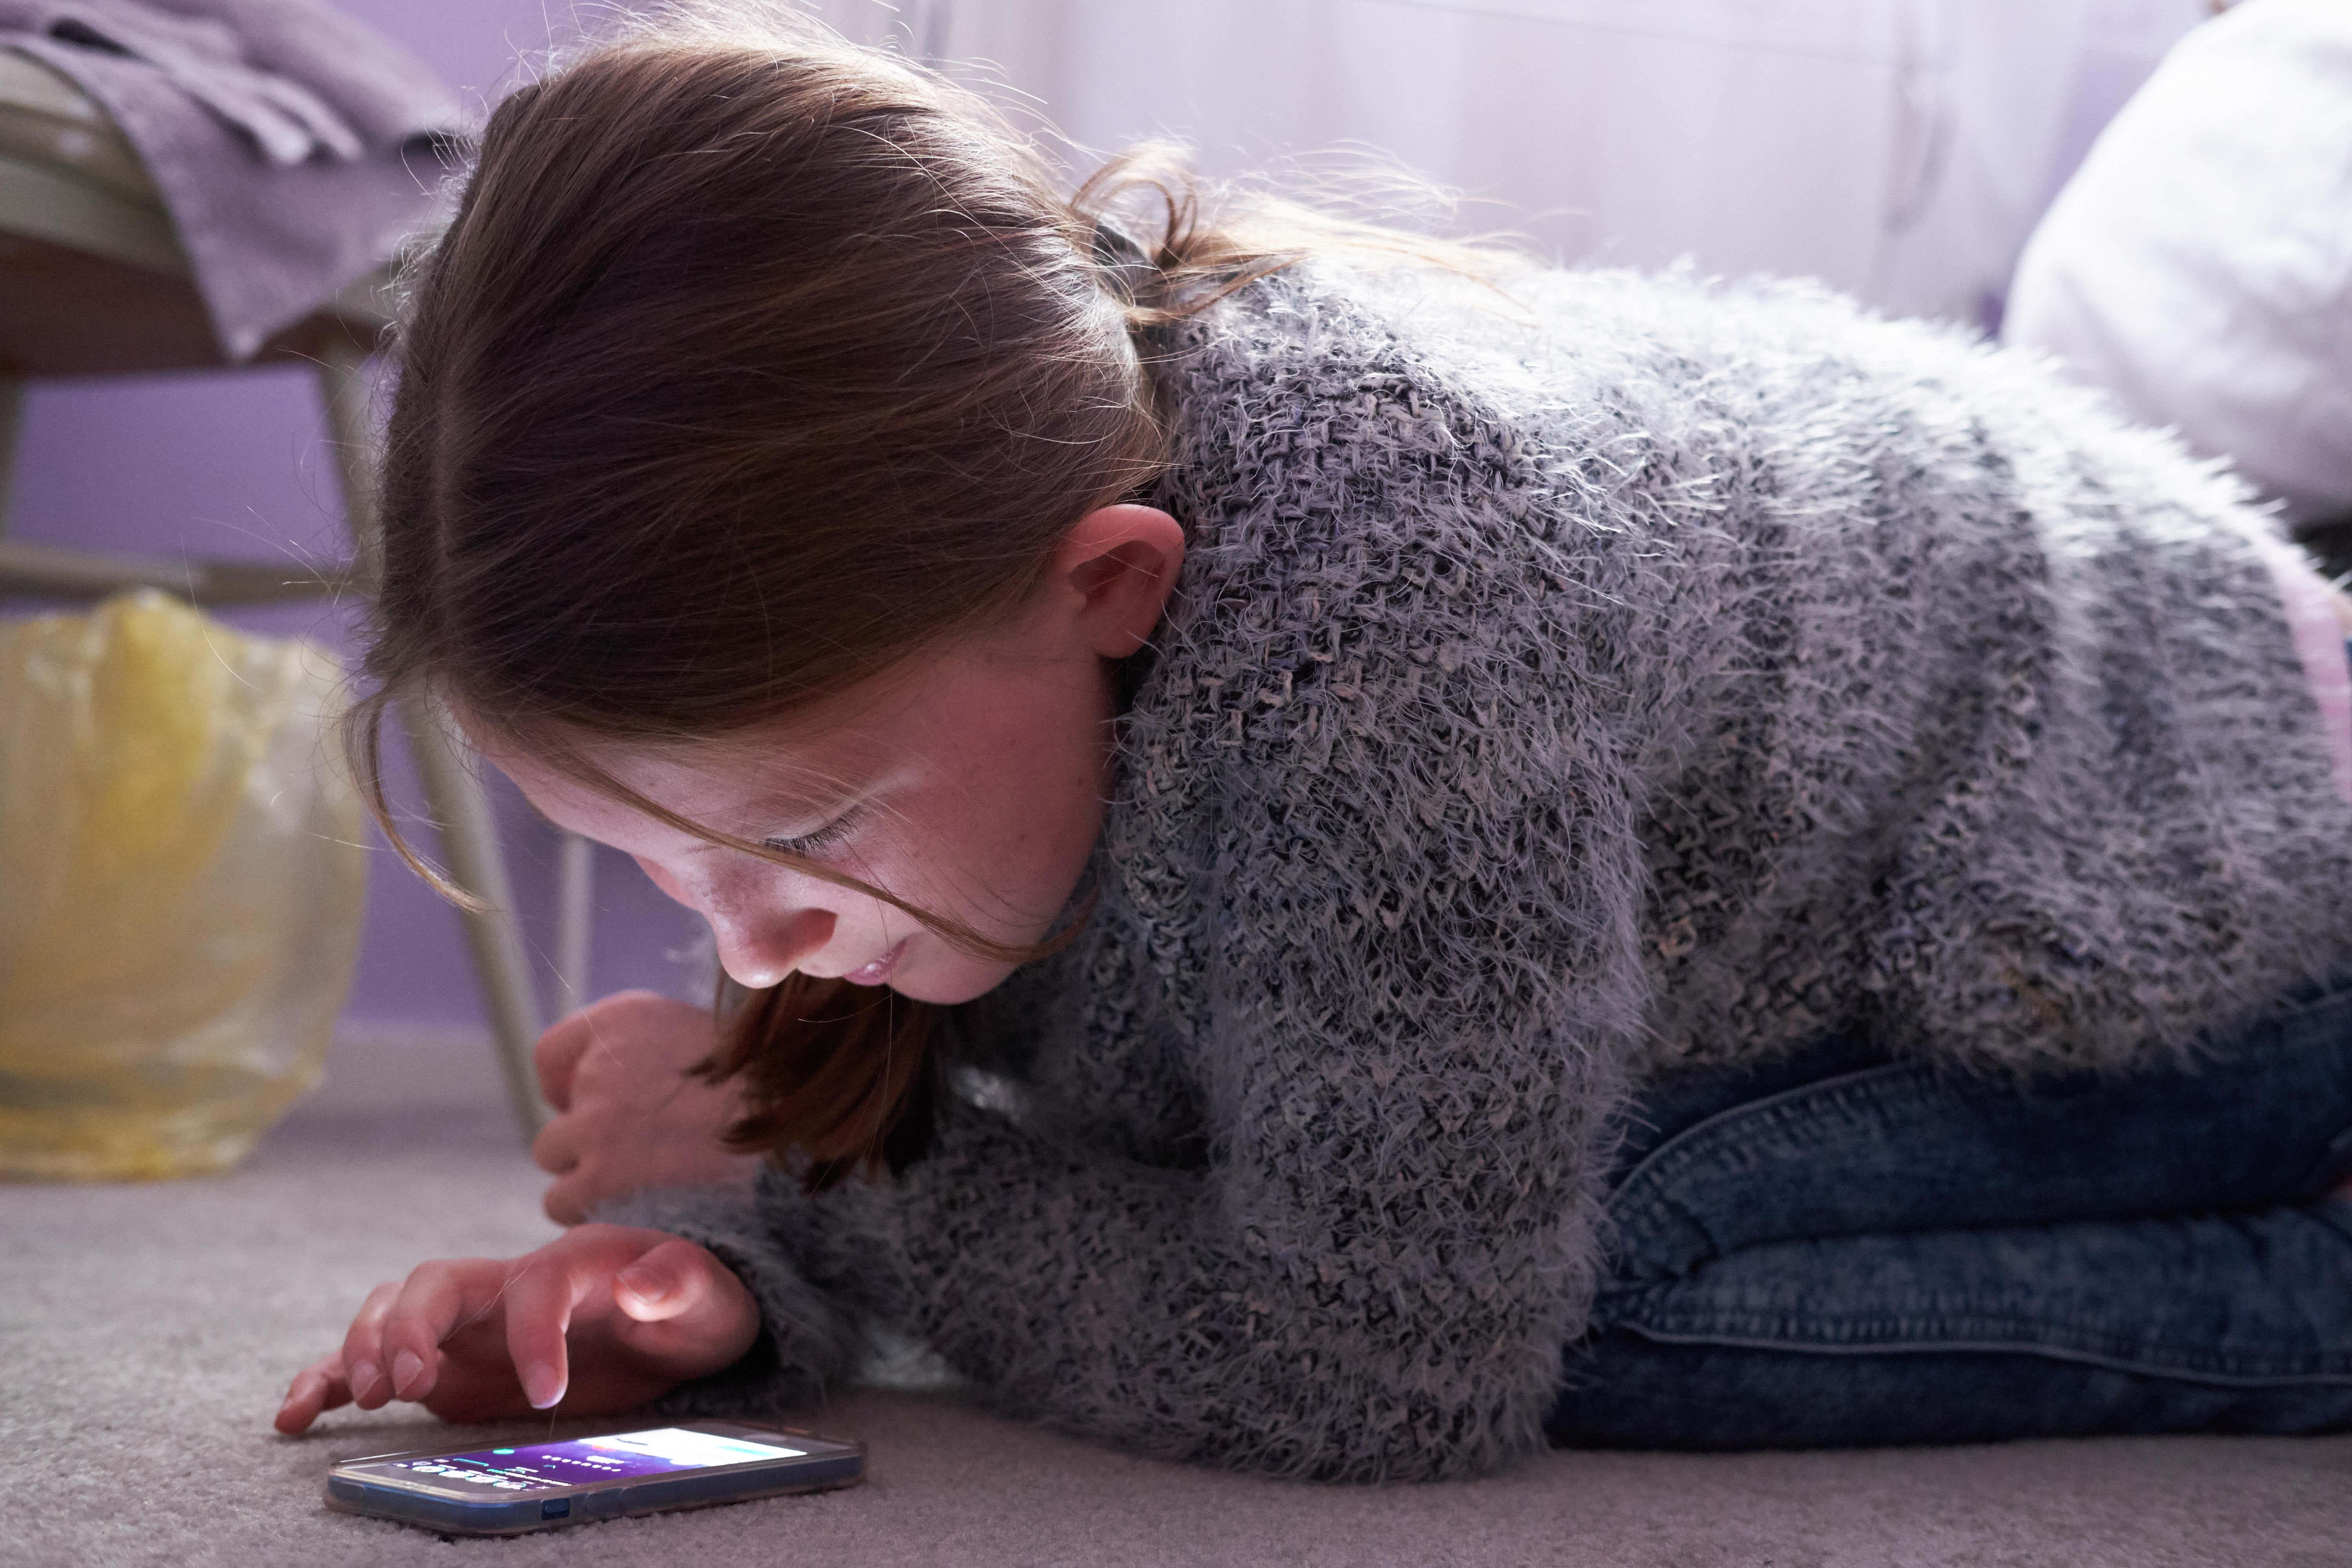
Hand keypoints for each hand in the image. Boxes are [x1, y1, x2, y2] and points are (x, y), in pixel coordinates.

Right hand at [273, 1225, 759, 1433]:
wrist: (678, 1320)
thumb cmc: (696, 1305)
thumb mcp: (713, 1298)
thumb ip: (684, 1285)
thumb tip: (644, 1286)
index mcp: (574, 1263)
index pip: (537, 1286)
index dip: (535, 1335)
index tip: (550, 1393)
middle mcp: (509, 1284)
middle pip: (439, 1280)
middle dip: (412, 1325)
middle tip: (409, 1383)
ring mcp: (470, 1323)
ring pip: (393, 1309)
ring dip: (365, 1346)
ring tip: (363, 1397)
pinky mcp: (446, 1363)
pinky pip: (374, 1362)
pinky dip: (330, 1379)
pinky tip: (296, 1415)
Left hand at [532, 991, 763, 1224]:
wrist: (797, 1151)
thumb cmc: (767, 1102)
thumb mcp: (708, 1043)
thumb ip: (648, 1054)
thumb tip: (598, 1084)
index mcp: (628, 1021)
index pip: (553, 1056)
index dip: (575, 1089)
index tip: (606, 1109)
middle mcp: (602, 1065)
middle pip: (560, 1119)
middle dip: (592, 1143)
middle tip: (651, 1157)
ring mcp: (595, 1124)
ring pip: (558, 1163)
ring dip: (593, 1180)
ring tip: (656, 1185)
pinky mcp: (597, 1180)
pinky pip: (565, 1203)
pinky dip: (598, 1212)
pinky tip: (650, 1208)